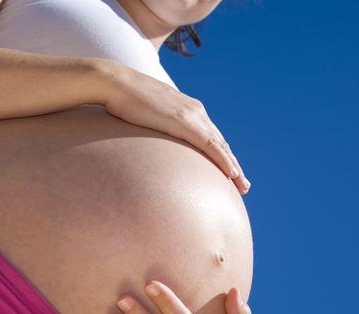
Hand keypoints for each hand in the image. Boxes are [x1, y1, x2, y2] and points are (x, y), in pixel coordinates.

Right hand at [101, 63, 250, 194]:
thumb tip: (151, 135)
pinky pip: (210, 145)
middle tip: (243, 185)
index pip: (211, 135)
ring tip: (243, 186)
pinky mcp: (185, 122)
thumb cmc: (123, 98)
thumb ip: (156, 124)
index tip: (229, 171)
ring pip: (221, 146)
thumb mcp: (146, 113)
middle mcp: (196, 111)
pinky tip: (231, 173)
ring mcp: (192, 116)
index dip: (222, 154)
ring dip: (234, 167)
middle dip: (233, 164)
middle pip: (221, 142)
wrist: (115, 82)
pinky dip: (223, 160)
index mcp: (188, 108)